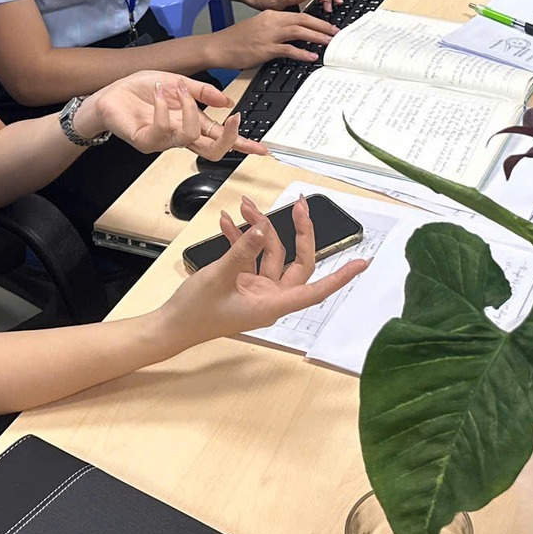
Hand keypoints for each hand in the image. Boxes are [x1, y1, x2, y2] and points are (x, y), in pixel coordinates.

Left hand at [82, 72, 265, 161]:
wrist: (109, 94)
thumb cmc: (139, 90)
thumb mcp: (178, 82)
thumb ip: (203, 91)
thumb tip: (227, 100)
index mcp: (190, 122)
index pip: (220, 138)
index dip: (241, 144)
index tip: (261, 148)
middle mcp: (179, 135)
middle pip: (212, 151)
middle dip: (229, 138)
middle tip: (233, 119)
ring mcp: (163, 140)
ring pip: (190, 137)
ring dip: (189, 108)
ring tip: (176, 89)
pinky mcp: (145, 140)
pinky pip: (163, 130)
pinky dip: (163, 107)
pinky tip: (159, 93)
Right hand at [155, 197, 368, 345]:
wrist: (170, 327)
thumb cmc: (195, 313)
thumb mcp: (220, 276)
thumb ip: (243, 250)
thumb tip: (263, 228)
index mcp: (272, 305)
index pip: (316, 290)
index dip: (340, 277)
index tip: (362, 264)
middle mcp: (269, 298)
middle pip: (296, 262)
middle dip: (298, 232)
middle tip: (299, 206)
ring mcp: (256, 290)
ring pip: (270, 254)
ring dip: (258, 229)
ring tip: (242, 206)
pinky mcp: (241, 284)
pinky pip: (249, 256)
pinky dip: (241, 239)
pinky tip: (228, 221)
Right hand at [205, 9, 338, 69]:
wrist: (219, 46)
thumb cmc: (238, 39)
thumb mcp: (260, 26)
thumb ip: (278, 27)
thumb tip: (296, 32)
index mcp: (272, 14)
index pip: (300, 13)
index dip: (317, 19)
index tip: (329, 25)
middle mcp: (272, 22)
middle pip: (303, 20)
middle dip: (322, 26)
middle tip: (335, 33)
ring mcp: (269, 35)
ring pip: (299, 32)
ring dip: (317, 37)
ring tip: (329, 43)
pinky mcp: (266, 49)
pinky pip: (288, 49)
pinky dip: (302, 53)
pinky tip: (311, 56)